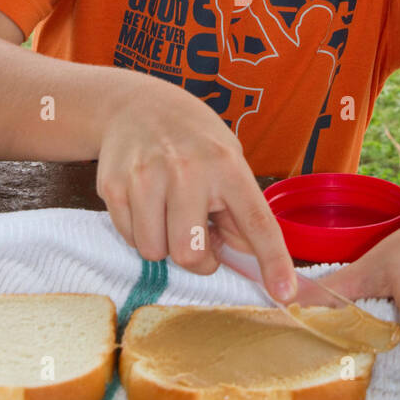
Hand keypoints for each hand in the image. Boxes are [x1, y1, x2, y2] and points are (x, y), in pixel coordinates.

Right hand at [96, 75, 297, 299]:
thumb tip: (246, 253)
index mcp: (227, 167)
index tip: (285, 293)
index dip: (273, 261)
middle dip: (197, 258)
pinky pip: (129, 239)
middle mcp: (187, 171)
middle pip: (190, 254)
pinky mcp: (114, 186)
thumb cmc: (192, 140)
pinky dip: (140, 232)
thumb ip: (240, 208)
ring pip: (154, 252)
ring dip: (165, 244)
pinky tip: (146, 203)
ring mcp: (146, 178)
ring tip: (169, 212)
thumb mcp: (229, 160)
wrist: (136, 106)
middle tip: (199, 234)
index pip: (257, 223)